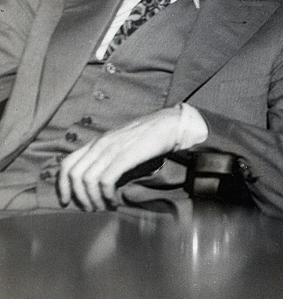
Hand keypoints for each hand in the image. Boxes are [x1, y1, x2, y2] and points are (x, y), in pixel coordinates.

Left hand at [57, 107, 181, 210]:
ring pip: (88, 180)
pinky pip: (106, 180)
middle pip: (74, 175)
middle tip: (90, 208)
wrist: (170, 124)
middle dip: (78, 197)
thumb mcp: (120, 143)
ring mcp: (112, 149)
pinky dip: (106, 195)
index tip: (66, 201)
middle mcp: (100, 144)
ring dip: (92, 199)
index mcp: (97, 141)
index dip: (62, 186)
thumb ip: (107, 155)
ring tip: (102, 207)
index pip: (67, 163)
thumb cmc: (148, 136)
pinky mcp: (125, 156)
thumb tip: (96, 179)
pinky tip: (114, 200)